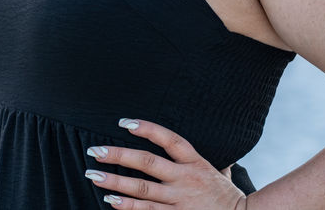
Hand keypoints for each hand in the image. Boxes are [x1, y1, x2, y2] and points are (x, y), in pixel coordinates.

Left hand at [84, 118, 246, 208]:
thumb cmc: (229, 197)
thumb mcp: (221, 172)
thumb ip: (213, 159)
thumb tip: (219, 146)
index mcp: (195, 162)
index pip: (169, 139)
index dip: (146, 128)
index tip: (124, 122)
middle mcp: (185, 179)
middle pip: (147, 163)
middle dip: (119, 156)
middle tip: (95, 151)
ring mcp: (179, 201)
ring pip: (142, 190)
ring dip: (115, 183)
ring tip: (94, 176)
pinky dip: (128, 207)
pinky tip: (111, 202)